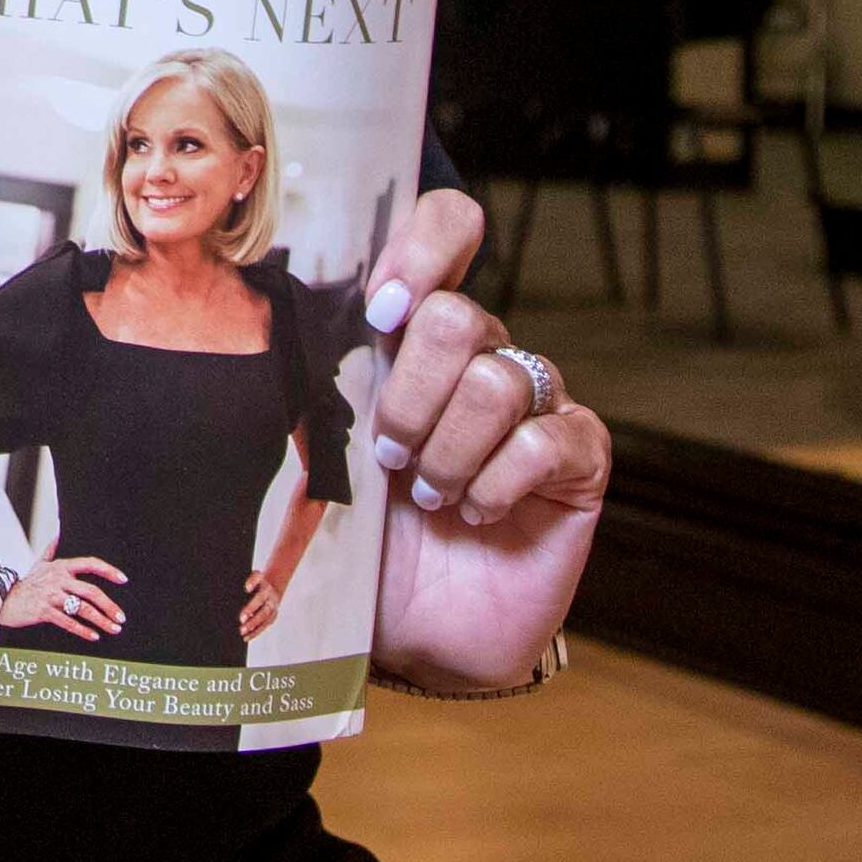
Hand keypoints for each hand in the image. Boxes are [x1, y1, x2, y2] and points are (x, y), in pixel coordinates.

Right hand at [0, 555, 125, 641]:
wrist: (3, 598)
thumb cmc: (26, 584)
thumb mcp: (39, 564)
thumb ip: (51, 549)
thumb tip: (59, 532)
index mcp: (61, 567)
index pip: (89, 563)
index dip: (108, 570)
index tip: (123, 579)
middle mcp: (58, 579)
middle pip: (90, 591)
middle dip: (109, 605)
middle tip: (121, 617)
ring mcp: (51, 596)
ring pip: (82, 608)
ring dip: (101, 620)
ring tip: (114, 629)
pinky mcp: (44, 611)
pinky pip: (68, 622)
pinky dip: (83, 630)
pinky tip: (95, 636)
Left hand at [237, 561, 288, 639]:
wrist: (273, 587)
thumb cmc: (259, 582)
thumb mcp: (256, 576)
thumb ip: (252, 579)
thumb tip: (247, 588)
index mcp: (266, 589)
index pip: (260, 595)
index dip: (253, 599)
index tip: (245, 593)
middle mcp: (271, 601)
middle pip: (263, 611)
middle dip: (253, 616)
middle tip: (241, 620)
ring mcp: (272, 610)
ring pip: (264, 621)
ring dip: (254, 627)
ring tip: (242, 632)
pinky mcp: (272, 618)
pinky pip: (264, 627)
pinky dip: (255, 633)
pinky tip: (246, 637)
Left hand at [361, 190, 614, 690]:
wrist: (418, 631)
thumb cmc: (367, 535)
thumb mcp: (330, 450)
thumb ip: (325, 379)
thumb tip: (282, 314)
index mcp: (423, 332)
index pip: (449, 230)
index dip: (423, 249)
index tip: (382, 309)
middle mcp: (486, 355)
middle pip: (459, 318)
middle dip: (409, 394)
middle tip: (390, 456)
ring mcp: (538, 402)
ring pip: (493, 381)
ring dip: (446, 451)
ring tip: (429, 497)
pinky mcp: (579, 457)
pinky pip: (544, 439)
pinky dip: (496, 482)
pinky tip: (477, 512)